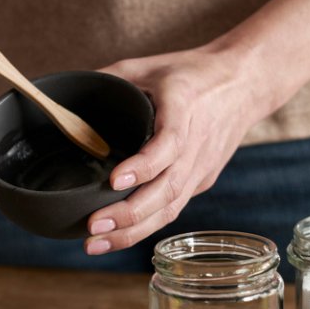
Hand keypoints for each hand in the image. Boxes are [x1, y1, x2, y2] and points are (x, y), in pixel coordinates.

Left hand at [84, 44, 263, 254]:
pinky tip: (116, 237)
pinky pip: (173, 208)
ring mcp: (201, 167)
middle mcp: (197, 145)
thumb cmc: (192, 73)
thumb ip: (109, 77)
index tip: (114, 181)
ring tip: (95, 244)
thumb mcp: (149, 64)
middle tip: (92, 226)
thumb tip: (64, 95)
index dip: (143, 166)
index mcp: (185, 109)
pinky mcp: (201, 181)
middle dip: (129, 213)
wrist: (245, 84)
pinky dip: (145, 226)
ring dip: (133, 231)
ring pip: (171, 208)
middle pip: (168, 189)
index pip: (169, 145)